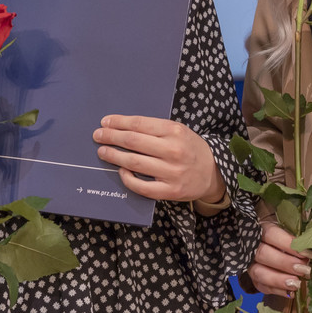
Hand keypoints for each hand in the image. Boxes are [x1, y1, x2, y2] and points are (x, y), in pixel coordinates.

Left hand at [92, 115, 224, 202]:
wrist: (214, 173)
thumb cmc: (190, 148)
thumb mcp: (178, 131)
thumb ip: (155, 129)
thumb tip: (123, 127)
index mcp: (175, 131)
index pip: (139, 124)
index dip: (119, 122)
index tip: (105, 121)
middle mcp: (173, 150)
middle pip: (133, 142)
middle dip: (112, 137)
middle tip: (98, 135)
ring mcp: (171, 172)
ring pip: (135, 163)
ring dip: (114, 156)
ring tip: (103, 151)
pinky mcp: (170, 191)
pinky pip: (142, 186)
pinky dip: (128, 179)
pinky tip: (121, 171)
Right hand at [248, 223, 310, 297]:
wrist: (268, 245)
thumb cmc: (282, 237)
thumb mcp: (288, 231)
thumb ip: (297, 239)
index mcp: (262, 230)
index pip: (272, 235)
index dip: (289, 244)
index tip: (307, 254)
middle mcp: (251, 246)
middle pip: (264, 254)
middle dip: (285, 263)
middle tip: (305, 270)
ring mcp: (250, 263)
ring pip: (259, 272)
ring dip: (279, 280)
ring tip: (297, 284)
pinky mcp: (253, 278)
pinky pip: (262, 286)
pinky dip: (277, 290)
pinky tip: (291, 293)